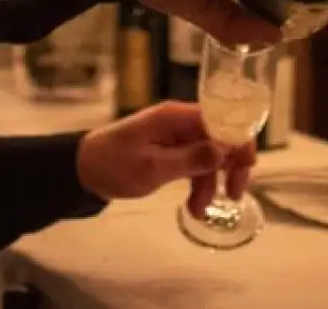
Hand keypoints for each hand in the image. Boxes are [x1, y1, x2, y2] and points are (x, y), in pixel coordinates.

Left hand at [75, 101, 255, 215]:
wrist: (83, 169)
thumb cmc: (114, 164)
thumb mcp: (153, 167)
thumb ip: (191, 159)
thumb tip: (225, 151)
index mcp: (177, 117)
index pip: (223, 120)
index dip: (239, 141)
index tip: (244, 170)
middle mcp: (181, 122)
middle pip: (221, 138)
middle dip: (230, 167)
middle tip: (232, 195)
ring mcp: (176, 136)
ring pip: (210, 156)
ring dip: (210, 183)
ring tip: (199, 211)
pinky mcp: (171, 151)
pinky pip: (195, 164)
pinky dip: (197, 184)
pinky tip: (193, 206)